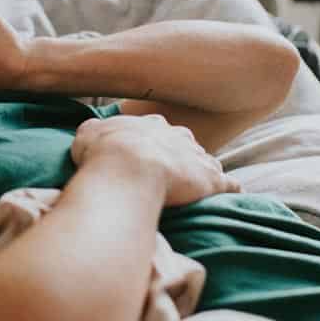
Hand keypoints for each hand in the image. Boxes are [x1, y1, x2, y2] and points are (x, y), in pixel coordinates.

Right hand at [71, 114, 240, 206]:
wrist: (127, 168)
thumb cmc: (104, 151)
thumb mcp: (88, 133)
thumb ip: (95, 131)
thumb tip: (93, 132)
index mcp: (152, 125)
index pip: (160, 131)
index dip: (156, 143)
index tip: (150, 154)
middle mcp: (178, 136)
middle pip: (187, 144)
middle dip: (183, 155)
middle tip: (173, 172)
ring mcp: (197, 157)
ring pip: (208, 162)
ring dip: (204, 172)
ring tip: (199, 188)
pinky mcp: (211, 180)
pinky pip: (229, 183)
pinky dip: (230, 188)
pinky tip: (231, 195)